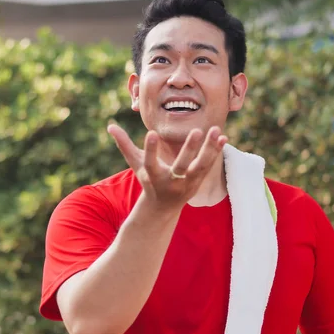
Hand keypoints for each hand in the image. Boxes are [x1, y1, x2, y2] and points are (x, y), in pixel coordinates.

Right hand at [107, 124, 227, 209]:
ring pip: (200, 166)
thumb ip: (124, 145)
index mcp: (153, 176)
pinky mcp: (198, 182)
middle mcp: (171, 181)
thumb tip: (110, 126)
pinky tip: (223, 137)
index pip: (150, 162)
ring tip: (216, 131)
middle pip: (181, 165)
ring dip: (209, 149)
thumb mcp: (136, 164)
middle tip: (196, 130)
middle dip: (189, 149)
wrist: (163, 208)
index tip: (151, 132)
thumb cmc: (148, 180)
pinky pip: (208, 166)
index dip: (150, 149)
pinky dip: (215, 152)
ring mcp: (186, 183)